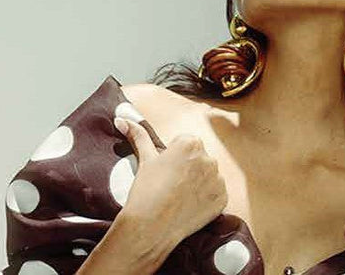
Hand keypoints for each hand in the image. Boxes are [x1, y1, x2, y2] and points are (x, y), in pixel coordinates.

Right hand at [113, 117, 227, 243]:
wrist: (151, 226)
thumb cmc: (146, 190)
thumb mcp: (144, 159)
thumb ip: (139, 135)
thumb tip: (122, 119)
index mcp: (191, 143)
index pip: (187, 143)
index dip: (175, 157)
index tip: (166, 171)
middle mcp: (209, 158)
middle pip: (200, 159)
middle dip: (189, 168)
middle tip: (171, 185)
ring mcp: (218, 179)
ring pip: (209, 176)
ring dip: (199, 183)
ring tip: (180, 197)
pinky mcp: (223, 199)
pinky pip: (216, 194)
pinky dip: (207, 200)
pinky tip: (190, 206)